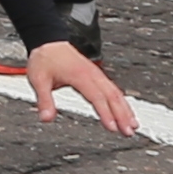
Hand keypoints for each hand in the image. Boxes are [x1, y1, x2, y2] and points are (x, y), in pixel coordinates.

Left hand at [25, 39, 140, 136]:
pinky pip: (113, 90)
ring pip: (116, 93)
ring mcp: (96, 74)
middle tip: (129, 131)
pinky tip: (126, 112)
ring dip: (125, 110)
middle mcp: (92, 74)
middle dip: (122, 115)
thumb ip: (44, 100)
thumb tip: (46, 118)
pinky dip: (122, 102)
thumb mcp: (38, 79)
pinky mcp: (97, 76)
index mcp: (80, 75)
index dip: (105, 113)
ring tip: (133, 126)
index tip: (112, 127)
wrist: (49, 42)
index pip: (97, 97)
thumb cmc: (45, 59)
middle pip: (112, 96)